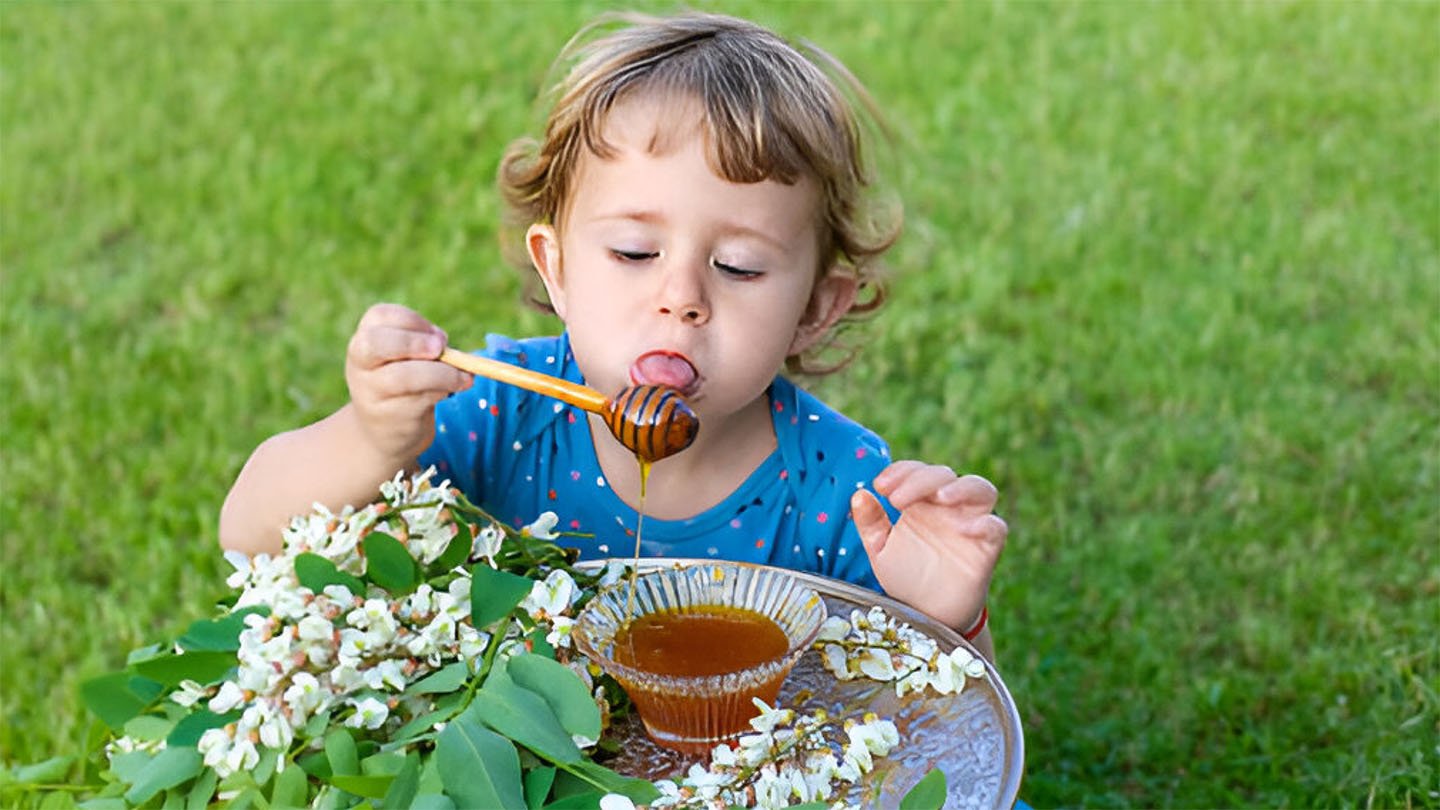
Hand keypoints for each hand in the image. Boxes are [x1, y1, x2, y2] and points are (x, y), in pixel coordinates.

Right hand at [344, 303, 471, 462]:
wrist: (384, 428)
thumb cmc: (403, 381)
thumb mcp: (410, 358)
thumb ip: (427, 345)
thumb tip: (445, 345)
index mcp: (366, 337)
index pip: (381, 316)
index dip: (413, 321)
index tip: (438, 335)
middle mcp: (361, 363)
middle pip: (376, 343)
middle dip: (413, 342)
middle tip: (440, 348)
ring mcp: (370, 391)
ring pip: (403, 377)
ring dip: (441, 374)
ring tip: (462, 377)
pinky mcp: (388, 416)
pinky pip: (418, 400)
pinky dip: (442, 391)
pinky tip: (455, 390)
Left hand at [850, 461, 1006, 631]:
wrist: (928, 616)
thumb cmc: (906, 576)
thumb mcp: (880, 550)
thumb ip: (870, 523)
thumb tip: (859, 494)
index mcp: (922, 502)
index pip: (917, 471)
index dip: (901, 471)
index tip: (880, 486)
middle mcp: (948, 508)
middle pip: (945, 475)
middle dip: (921, 480)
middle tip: (897, 500)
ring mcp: (970, 525)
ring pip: (981, 489)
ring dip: (961, 488)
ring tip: (939, 497)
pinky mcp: (987, 549)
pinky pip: (996, 528)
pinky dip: (985, 523)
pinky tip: (964, 529)